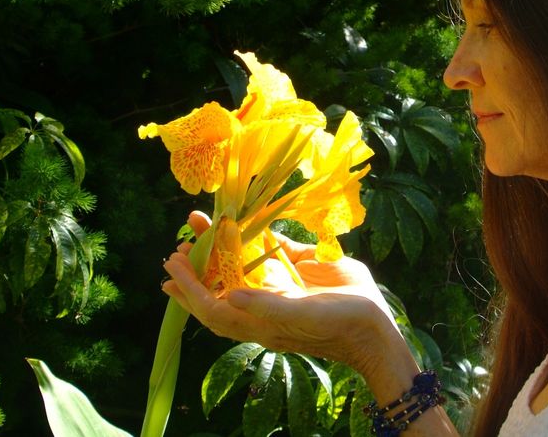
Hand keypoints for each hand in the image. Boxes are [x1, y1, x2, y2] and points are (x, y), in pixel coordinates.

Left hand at [161, 212, 397, 371]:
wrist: (374, 327)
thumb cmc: (338, 327)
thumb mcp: (303, 317)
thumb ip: (269, 306)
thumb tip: (232, 296)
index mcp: (258, 322)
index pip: (212, 306)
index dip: (189, 287)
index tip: (173, 264)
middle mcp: (263, 304)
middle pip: (220, 285)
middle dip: (197, 267)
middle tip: (178, 246)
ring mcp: (280, 286)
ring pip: (241, 264)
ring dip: (219, 246)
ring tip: (199, 225)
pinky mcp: (299, 268)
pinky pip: (271, 249)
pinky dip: (255, 234)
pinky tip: (241, 219)